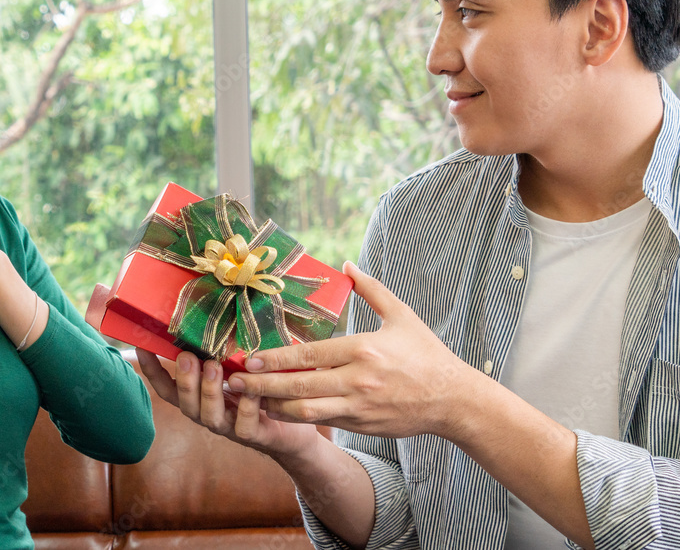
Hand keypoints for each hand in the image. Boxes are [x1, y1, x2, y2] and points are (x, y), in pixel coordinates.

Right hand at [136, 348, 320, 460]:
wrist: (295, 428)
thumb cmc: (261, 391)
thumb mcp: (238, 369)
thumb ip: (222, 352)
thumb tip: (210, 313)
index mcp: (200, 398)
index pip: (167, 388)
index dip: (153, 371)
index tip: (142, 348)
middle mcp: (209, 414)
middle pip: (185, 404)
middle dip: (184, 380)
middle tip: (187, 356)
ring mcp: (229, 427)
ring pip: (209, 416)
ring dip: (209, 391)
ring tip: (213, 367)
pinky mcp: (253, 435)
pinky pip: (244, 425)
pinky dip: (246, 407)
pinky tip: (251, 390)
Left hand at [226, 261, 473, 438]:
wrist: (453, 399)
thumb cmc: (426, 354)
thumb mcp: (402, 316)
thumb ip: (371, 289)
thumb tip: (347, 264)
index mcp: (363, 349)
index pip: (309, 355)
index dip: (275, 359)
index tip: (248, 359)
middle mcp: (357, 380)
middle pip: (299, 386)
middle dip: (262, 386)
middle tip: (234, 383)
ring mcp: (358, 406)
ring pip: (306, 412)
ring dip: (273, 406)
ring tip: (248, 400)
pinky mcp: (361, 424)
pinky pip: (321, 422)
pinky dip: (296, 418)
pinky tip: (276, 411)